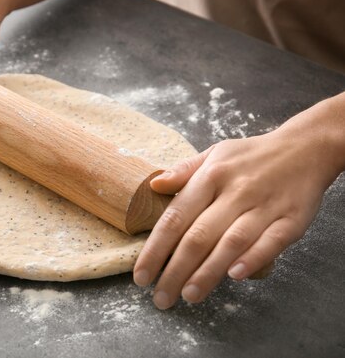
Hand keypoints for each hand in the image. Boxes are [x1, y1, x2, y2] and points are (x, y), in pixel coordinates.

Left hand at [133, 125, 341, 308]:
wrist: (306, 148)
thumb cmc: (251, 156)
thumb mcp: (214, 154)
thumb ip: (184, 171)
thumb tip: (155, 186)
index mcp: (210, 176)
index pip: (175, 217)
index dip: (155, 249)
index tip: (141, 275)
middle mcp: (235, 192)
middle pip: (198, 236)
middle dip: (175, 271)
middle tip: (161, 298)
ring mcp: (264, 206)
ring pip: (231, 243)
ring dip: (208, 272)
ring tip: (189, 295)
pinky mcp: (292, 219)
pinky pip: (271, 242)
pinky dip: (253, 259)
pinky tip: (235, 277)